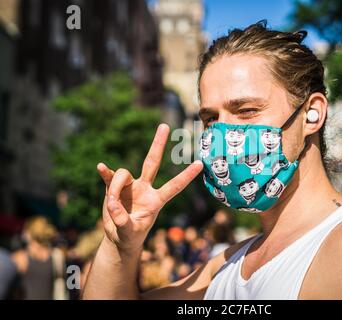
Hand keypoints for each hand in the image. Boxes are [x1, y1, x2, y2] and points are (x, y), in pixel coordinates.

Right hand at [97, 124, 202, 252]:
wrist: (119, 237)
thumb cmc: (130, 235)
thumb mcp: (130, 233)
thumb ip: (124, 221)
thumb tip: (113, 204)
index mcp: (156, 200)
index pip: (173, 186)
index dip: (186, 176)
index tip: (200, 164)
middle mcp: (145, 188)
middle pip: (152, 162)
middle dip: (158, 144)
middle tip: (165, 125)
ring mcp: (130, 186)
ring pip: (123, 174)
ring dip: (115, 188)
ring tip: (111, 206)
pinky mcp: (113, 187)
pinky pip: (109, 177)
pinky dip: (106, 173)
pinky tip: (101, 167)